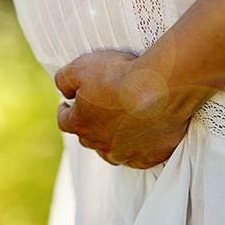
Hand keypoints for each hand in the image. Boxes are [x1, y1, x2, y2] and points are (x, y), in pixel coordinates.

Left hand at [54, 50, 191, 168]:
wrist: (160, 86)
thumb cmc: (120, 76)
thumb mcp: (81, 67)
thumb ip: (64, 80)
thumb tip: (63, 90)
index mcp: (81, 124)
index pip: (65, 121)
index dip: (65, 111)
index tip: (69, 104)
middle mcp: (101, 144)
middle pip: (89, 137)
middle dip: (90, 124)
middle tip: (97, 110)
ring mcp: (127, 153)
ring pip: (113, 151)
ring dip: (113, 139)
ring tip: (119, 124)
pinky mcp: (151, 156)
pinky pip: (140, 156)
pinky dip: (138, 146)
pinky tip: (142, 134)